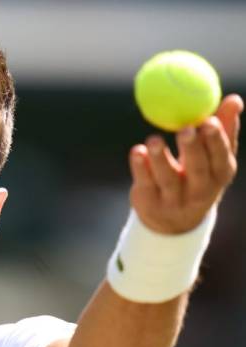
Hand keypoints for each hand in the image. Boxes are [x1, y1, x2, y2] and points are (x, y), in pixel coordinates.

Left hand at [129, 94, 242, 233]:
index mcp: (219, 175)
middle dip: (192, 149)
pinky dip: (139, 167)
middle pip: (197, 170)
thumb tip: (235, 99)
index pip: (221, 158)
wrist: (174, 222)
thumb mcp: (213, 158)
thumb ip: (223, 129)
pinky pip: (144, 182)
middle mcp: (199, 190)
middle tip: (186, 128)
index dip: (216, 140)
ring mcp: (173, 199)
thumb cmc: (197, 176)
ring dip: (160, 158)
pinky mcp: (149, 202)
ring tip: (154, 140)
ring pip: (167, 178)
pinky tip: (136, 151)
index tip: (209, 120)